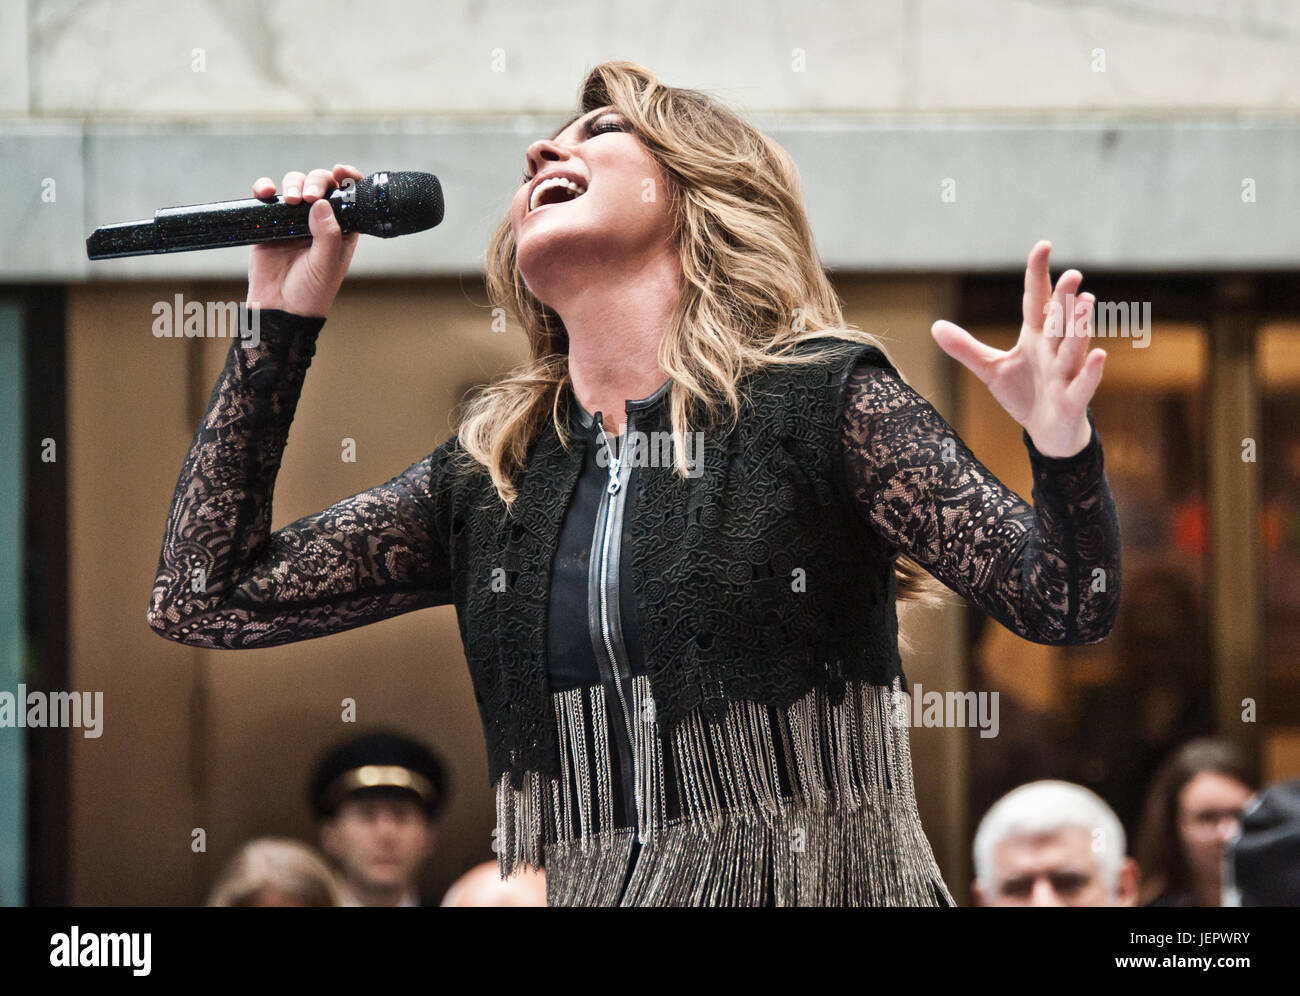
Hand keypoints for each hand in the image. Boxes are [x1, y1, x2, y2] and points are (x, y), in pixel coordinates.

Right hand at [246, 164, 363, 318]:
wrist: (279, 309)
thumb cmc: (310, 292)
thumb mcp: (326, 265)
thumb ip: (328, 236)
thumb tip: (321, 203)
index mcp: (341, 229)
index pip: (348, 196)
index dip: (347, 179)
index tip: (341, 171)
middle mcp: (319, 221)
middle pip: (320, 184)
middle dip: (315, 181)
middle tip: (308, 196)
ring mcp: (293, 220)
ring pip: (294, 185)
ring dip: (292, 183)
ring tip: (289, 199)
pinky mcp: (269, 222)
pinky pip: (267, 197)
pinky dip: (265, 188)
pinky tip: (266, 192)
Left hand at [930, 240, 1105, 457]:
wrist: (1046, 432)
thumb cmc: (1024, 394)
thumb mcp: (991, 369)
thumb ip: (967, 348)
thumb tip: (935, 326)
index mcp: (1037, 337)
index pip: (1037, 300)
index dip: (1038, 275)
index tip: (1043, 246)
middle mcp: (1054, 350)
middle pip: (1058, 321)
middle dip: (1064, 299)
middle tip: (1071, 274)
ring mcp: (1065, 374)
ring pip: (1073, 347)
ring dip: (1079, 326)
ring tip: (1085, 301)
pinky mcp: (1072, 400)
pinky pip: (1083, 384)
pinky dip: (1090, 371)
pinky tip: (1098, 354)